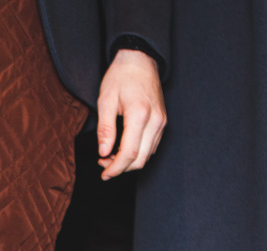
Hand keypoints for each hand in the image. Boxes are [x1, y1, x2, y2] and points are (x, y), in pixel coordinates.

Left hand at [96, 48, 165, 178]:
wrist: (140, 60)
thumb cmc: (121, 76)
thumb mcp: (106, 100)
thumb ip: (105, 129)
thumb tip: (104, 153)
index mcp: (140, 114)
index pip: (129, 153)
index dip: (116, 168)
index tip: (104, 174)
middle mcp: (155, 121)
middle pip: (140, 159)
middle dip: (121, 168)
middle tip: (103, 165)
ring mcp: (161, 122)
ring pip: (148, 155)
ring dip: (129, 162)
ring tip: (110, 157)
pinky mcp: (162, 122)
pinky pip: (152, 146)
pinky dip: (138, 153)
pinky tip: (123, 149)